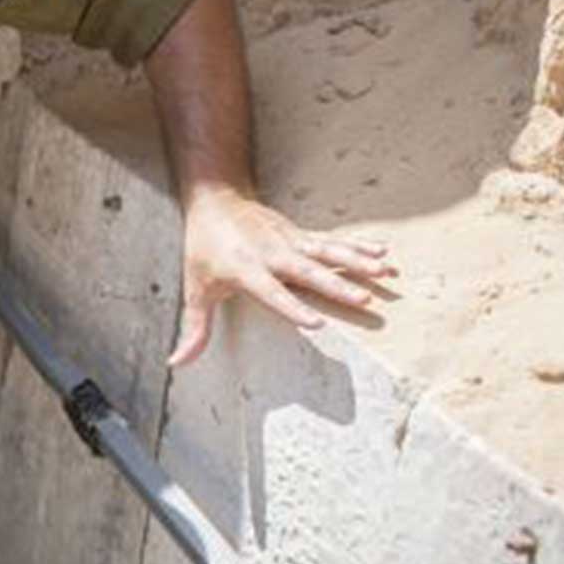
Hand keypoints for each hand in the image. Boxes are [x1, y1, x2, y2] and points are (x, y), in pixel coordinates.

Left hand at [170, 187, 394, 367]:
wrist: (215, 200)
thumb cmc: (203, 248)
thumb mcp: (195, 288)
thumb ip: (195, 328)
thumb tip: (177, 363)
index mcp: (246, 270)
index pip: (271, 292)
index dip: (291, 307)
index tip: (316, 323)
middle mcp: (272, 254)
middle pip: (308, 272)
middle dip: (337, 286)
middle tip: (365, 301)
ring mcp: (290, 241)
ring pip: (327, 252)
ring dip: (357, 262)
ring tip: (385, 273)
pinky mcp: (300, 234)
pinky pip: (333, 241)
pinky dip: (358, 246)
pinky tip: (383, 253)